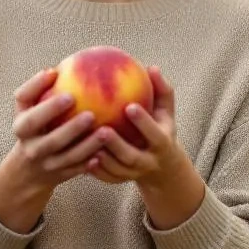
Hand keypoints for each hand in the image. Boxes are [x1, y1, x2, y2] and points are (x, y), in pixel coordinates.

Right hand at [7, 68, 105, 189]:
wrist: (27, 171)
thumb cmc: (33, 127)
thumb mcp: (27, 110)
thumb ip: (37, 90)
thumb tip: (57, 68)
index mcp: (22, 128)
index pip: (31, 117)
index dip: (47, 106)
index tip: (66, 97)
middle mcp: (31, 148)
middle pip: (50, 141)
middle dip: (70, 129)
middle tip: (90, 114)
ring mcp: (46, 165)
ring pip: (68, 158)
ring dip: (87, 146)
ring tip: (105, 132)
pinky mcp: (60, 177)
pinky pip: (78, 169)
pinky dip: (91, 161)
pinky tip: (106, 151)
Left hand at [86, 68, 186, 187]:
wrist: (162, 166)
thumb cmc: (160, 127)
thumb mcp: (166, 112)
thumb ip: (161, 91)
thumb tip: (152, 67)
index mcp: (163, 143)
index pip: (154, 133)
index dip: (143, 122)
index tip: (129, 106)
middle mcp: (150, 161)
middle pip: (133, 157)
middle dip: (117, 145)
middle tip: (102, 130)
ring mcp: (136, 174)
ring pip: (119, 171)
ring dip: (103, 161)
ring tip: (88, 148)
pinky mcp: (122, 180)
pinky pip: (108, 178)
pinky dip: (97, 171)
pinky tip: (82, 161)